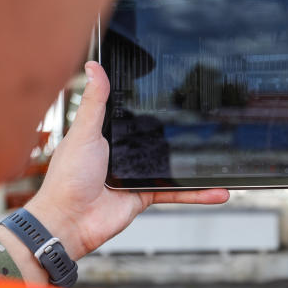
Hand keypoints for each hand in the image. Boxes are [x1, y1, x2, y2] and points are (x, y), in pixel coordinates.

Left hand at [0, 61, 228, 283]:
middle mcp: (124, 154)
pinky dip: (197, 193)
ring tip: (220, 156)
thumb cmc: (67, 178)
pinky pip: (176, 192)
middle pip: (159, 140)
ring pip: (173, 166)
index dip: (153, 104)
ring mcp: (136, 175)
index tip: (175, 91)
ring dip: (196, 165)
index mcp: (108, 135)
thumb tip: (93, 66)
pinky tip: (217, 191)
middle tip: (209, 120)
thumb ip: (94, 102)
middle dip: (182, 133)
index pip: (135, 114)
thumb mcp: (84, 133)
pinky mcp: (146, 195)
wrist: (68, 221)